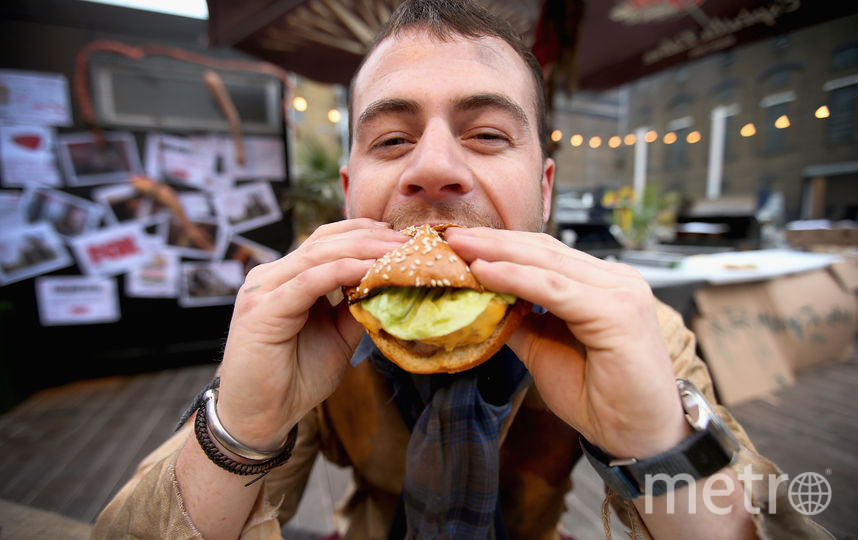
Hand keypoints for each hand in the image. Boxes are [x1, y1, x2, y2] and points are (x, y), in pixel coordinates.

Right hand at [214, 219, 406, 449]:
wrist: (260, 418)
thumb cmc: (296, 379)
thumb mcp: (338, 337)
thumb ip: (356, 308)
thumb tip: (390, 286)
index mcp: (285, 279)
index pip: (326, 241)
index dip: (364, 233)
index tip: (402, 237)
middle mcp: (270, 276)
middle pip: (324, 241)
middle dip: (370, 236)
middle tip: (408, 240)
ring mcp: (263, 289)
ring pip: (318, 254)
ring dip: (363, 250)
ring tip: (397, 252)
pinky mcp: (263, 309)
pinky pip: (309, 281)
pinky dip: (343, 271)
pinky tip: (370, 271)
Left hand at [445, 227, 687, 458]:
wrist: (639, 438)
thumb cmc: (601, 398)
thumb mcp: (544, 351)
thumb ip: (520, 322)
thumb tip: (481, 301)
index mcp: (602, 284)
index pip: (544, 254)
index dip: (501, 246)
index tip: (460, 243)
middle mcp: (616, 280)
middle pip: (544, 250)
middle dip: (493, 241)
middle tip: (451, 236)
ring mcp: (621, 291)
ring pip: (546, 264)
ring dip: (497, 253)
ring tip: (459, 247)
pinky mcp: (618, 311)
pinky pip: (554, 289)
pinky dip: (515, 278)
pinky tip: (484, 272)